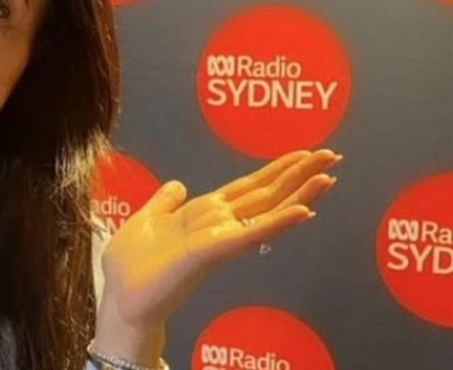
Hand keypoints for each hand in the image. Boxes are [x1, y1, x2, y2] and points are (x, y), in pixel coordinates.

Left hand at [99, 149, 341, 330]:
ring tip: (329, 176)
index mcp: (204, 214)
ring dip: (299, 192)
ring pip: (267, 209)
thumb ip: (164, 203)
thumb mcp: (145, 221)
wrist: (121, 298)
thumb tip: (178, 185)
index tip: (303, 154)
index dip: (275, 170)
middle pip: (266, 194)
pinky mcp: (214, 250)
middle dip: (299, 174)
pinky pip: (252, 233)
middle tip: (332, 155)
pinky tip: (304, 210)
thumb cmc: (131, 266)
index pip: (248, 187)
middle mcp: (219, 224)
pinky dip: (279, 222)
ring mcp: (221, 237)